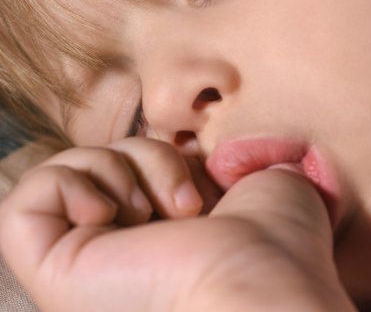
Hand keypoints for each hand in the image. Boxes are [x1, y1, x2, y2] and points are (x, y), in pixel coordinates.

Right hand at [0, 139, 353, 311]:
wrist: (257, 283)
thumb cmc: (276, 242)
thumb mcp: (266, 182)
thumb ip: (238, 165)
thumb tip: (225, 160)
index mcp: (170, 239)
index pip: (139, 170)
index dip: (170, 157)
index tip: (211, 182)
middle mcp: (124, 256)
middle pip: (106, 163)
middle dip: (151, 159)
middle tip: (189, 205)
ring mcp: (85, 266)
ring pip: (68, 174)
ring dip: (119, 168)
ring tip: (155, 214)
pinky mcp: (50, 270)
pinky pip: (25, 201)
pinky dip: (68, 182)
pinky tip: (107, 212)